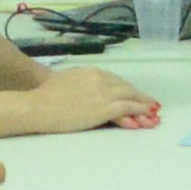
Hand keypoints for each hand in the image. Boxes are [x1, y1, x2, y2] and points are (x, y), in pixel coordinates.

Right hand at [26, 66, 158, 134]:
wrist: (37, 106)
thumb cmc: (44, 96)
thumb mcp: (66, 81)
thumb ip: (80, 83)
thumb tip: (87, 90)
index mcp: (91, 72)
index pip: (115, 80)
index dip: (127, 89)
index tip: (134, 94)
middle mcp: (101, 79)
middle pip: (126, 87)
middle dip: (140, 97)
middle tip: (151, 105)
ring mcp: (103, 93)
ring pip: (130, 97)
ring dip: (144, 105)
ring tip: (153, 113)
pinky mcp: (104, 108)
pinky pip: (127, 109)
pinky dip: (138, 112)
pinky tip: (145, 117)